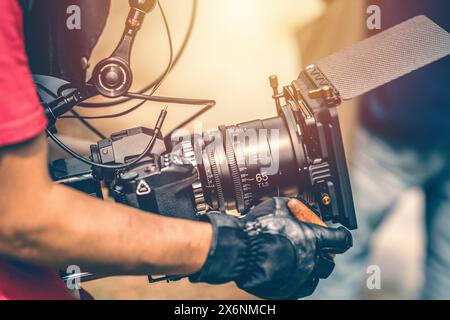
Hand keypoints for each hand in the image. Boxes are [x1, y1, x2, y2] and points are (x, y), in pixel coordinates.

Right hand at [189, 197, 351, 298]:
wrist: (239, 251)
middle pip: (330, 260)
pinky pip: (299, 287)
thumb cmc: (257, 229)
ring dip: (311, 266)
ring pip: (316, 276)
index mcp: (313, 239)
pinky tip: (287, 268)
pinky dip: (297, 278)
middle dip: (325, 252)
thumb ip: (291, 206)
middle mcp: (311, 261)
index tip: (338, 232)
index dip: (341, 234)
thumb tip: (293, 204)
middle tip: (314, 244)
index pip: (342, 239)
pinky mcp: (287, 290)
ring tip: (298, 257)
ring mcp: (300, 278)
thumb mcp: (276, 205)